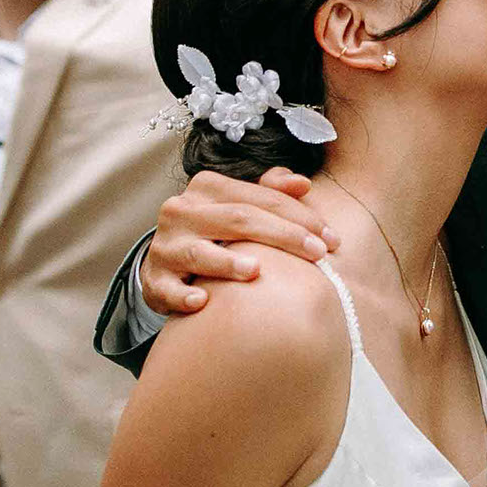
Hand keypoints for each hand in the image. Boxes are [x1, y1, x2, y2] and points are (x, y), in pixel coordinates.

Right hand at [138, 167, 338, 315]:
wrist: (167, 264)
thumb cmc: (216, 233)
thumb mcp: (241, 206)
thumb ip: (271, 192)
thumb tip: (303, 184)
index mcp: (208, 188)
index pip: (260, 198)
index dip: (299, 216)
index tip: (331, 238)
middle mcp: (182, 210)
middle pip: (238, 219)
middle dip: (283, 236)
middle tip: (318, 255)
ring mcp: (166, 246)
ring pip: (199, 251)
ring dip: (227, 262)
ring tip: (255, 271)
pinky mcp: (154, 279)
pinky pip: (167, 288)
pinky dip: (182, 296)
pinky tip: (202, 302)